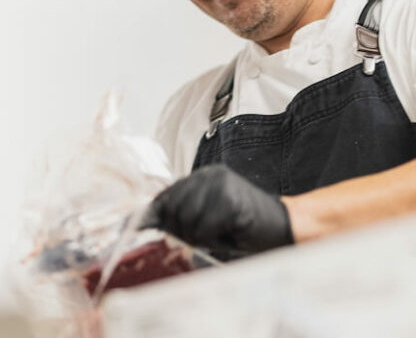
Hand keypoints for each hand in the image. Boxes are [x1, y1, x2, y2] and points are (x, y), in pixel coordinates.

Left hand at [139, 164, 292, 253]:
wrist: (283, 225)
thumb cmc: (243, 227)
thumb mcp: (207, 217)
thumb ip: (180, 215)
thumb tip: (140, 220)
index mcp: (202, 176)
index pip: (166, 195)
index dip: (153, 216)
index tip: (132, 229)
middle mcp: (209, 174)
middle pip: (173, 209)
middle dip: (183, 231)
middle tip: (206, 236)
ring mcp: (221, 184)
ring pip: (187, 220)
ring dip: (200, 236)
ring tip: (220, 233)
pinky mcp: (231, 199)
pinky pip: (205, 229)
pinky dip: (214, 239)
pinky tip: (230, 234)